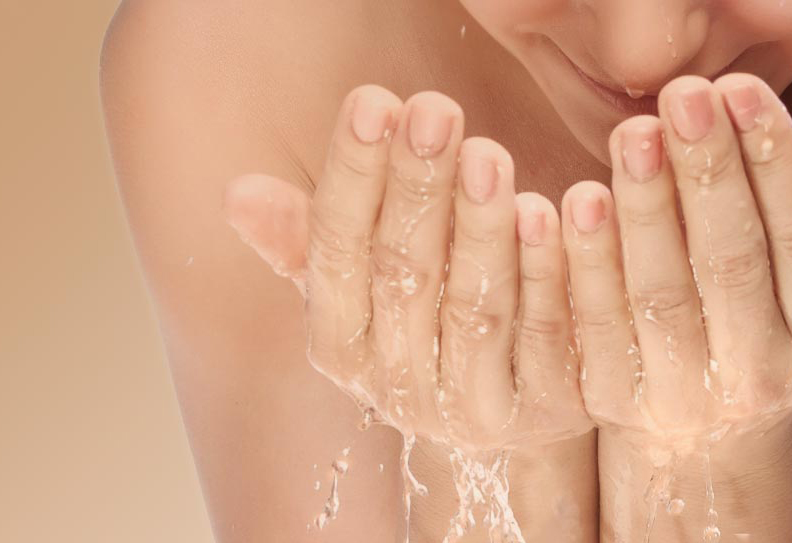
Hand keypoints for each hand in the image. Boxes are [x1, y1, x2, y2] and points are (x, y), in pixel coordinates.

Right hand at [224, 85, 592, 451]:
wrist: (502, 402)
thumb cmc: (421, 321)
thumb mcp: (358, 286)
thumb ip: (305, 239)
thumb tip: (236, 193)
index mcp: (341, 346)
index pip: (334, 254)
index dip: (353, 178)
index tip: (372, 102)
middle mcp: (397, 386)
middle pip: (403, 276)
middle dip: (418, 188)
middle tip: (434, 111)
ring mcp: (470, 408)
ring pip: (474, 307)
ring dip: (480, 227)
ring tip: (487, 155)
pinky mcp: (542, 409)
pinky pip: (545, 334)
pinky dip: (549, 270)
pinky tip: (554, 209)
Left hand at [560, 73, 791, 539]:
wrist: (692, 438)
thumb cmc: (731, 333)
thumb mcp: (766, 288)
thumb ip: (761, 222)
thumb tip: (736, 114)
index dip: (771, 163)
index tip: (739, 91)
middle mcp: (757, 370)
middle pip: (727, 260)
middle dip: (705, 173)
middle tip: (681, 98)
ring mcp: (681, 391)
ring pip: (660, 292)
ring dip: (646, 208)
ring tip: (633, 135)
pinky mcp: (615, 397)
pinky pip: (595, 323)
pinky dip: (588, 260)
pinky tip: (578, 200)